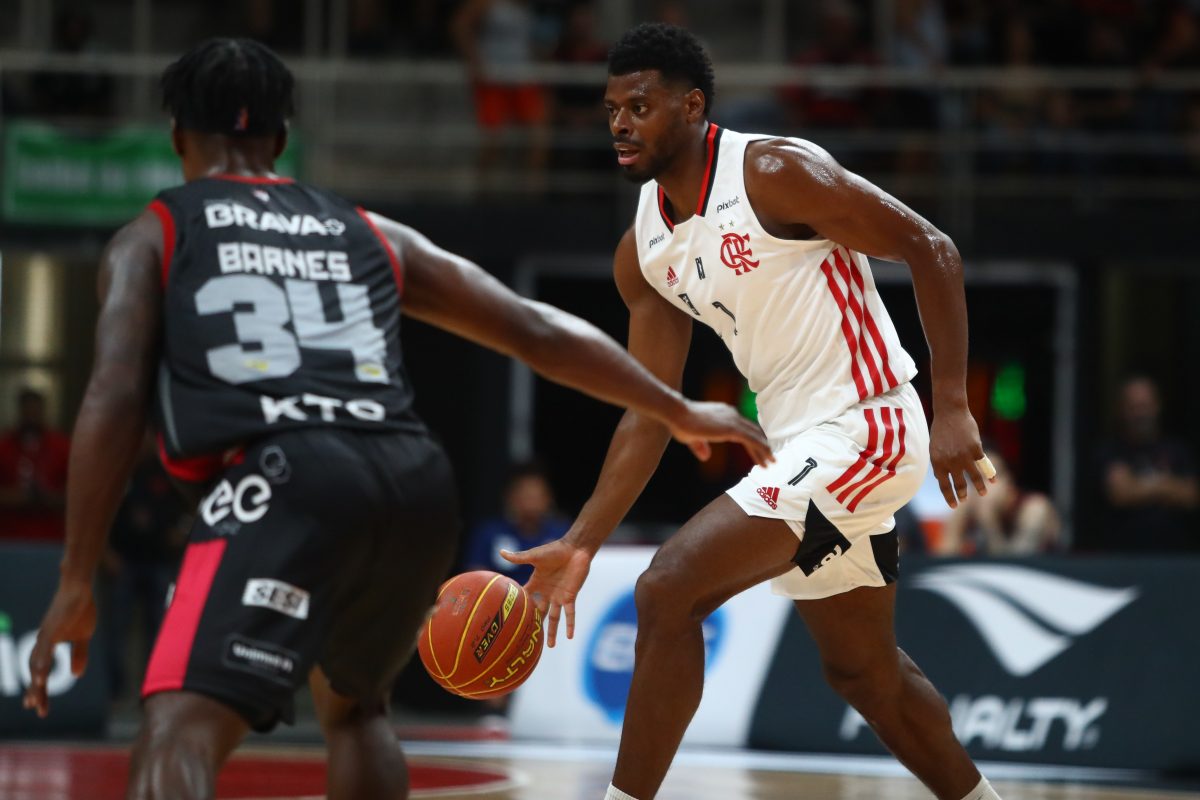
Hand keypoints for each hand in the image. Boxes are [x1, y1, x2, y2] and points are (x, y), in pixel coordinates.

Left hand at [23, 578, 95, 717]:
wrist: (79, 587)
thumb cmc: (80, 609)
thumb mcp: (83, 636)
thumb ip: (79, 655)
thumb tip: (76, 675)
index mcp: (48, 645)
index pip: (40, 671)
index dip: (39, 689)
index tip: (39, 708)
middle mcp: (42, 642)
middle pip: (34, 671)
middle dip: (36, 691)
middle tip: (36, 709)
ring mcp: (46, 635)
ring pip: (36, 662)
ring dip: (36, 681)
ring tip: (34, 699)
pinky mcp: (52, 627)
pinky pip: (44, 648)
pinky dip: (41, 662)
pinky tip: (40, 675)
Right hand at [501, 538, 592, 647]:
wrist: (575, 549)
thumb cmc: (555, 550)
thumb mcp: (535, 556)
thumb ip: (519, 557)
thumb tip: (501, 552)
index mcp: (536, 583)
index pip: (525, 598)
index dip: (517, 607)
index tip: (507, 620)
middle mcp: (547, 592)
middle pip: (539, 612)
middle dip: (533, 624)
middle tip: (525, 639)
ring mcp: (559, 596)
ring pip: (554, 618)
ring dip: (552, 632)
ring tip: (549, 647)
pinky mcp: (570, 597)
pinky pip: (570, 614)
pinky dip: (570, 625)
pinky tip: (569, 637)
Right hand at [668, 400, 773, 466]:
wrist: (677, 414)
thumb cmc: (681, 423)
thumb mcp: (692, 437)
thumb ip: (701, 446)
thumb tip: (706, 456)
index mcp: (724, 414)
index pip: (744, 426)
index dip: (753, 439)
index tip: (758, 450)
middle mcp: (731, 414)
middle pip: (753, 430)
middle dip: (761, 445)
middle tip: (769, 458)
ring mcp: (733, 420)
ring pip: (755, 436)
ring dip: (764, 450)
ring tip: (771, 462)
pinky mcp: (732, 428)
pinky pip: (752, 440)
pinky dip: (761, 449)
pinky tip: (766, 458)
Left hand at [930, 406, 991, 507]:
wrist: (950, 413)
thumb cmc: (941, 431)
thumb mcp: (934, 449)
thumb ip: (939, 464)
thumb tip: (942, 479)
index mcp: (938, 462)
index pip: (944, 485)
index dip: (949, 496)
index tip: (954, 505)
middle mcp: (951, 462)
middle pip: (960, 484)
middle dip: (963, 494)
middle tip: (965, 500)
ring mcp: (965, 456)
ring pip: (974, 477)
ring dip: (980, 487)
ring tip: (983, 494)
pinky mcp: (976, 449)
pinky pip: (983, 464)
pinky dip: (989, 473)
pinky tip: (993, 479)